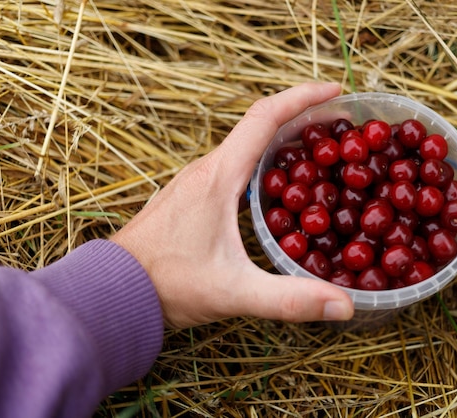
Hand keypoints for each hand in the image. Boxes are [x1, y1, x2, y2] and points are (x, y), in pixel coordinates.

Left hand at [111, 82, 353, 328]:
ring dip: (281, 141)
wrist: (113, 290)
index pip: (265, 118)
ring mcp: (197, 182)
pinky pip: (235, 167)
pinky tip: (279, 189)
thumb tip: (343, 307)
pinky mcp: (193, 198)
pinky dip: (264, 164)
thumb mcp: (234, 291)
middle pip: (259, 126)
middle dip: (301, 119)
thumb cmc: (166, 284)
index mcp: (219, 177)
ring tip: (318, 154)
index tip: (335, 91)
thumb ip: (289, 299)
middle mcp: (207, 170)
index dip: (303, 98)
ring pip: (246, 147)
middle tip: (339, 129)